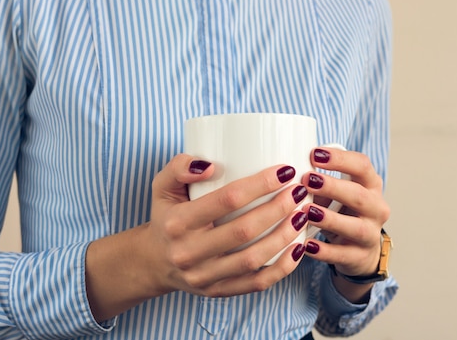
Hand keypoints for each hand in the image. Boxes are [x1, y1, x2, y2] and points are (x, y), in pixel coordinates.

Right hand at [85, 154, 309, 321]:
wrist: (153, 261)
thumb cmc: (166, 216)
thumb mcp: (162, 186)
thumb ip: (178, 167)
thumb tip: (211, 165)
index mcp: (177, 222)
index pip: (225, 200)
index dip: (259, 185)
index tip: (285, 171)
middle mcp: (188, 252)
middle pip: (243, 230)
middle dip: (278, 209)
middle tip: (299, 191)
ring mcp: (204, 276)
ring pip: (253, 259)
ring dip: (284, 237)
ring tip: (303, 215)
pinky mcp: (217, 291)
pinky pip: (255, 284)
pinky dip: (282, 268)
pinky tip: (298, 248)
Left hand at [301, 147, 389, 301]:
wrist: (360, 250)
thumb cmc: (342, 212)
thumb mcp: (334, 194)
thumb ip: (317, 182)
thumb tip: (286, 173)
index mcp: (370, 185)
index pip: (362, 165)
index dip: (340, 159)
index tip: (314, 154)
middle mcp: (376, 208)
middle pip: (359, 195)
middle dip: (333, 187)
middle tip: (307, 181)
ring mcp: (371, 234)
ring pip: (355, 227)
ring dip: (329, 219)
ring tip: (306, 212)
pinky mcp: (361, 257)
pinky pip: (342, 254)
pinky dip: (324, 251)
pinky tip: (306, 245)